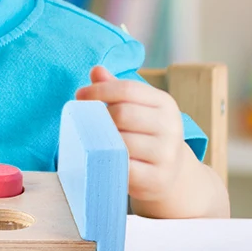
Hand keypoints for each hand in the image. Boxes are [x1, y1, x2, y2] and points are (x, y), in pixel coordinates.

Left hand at [75, 65, 187, 203]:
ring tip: (92, 142)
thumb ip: (114, 88)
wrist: (171, 172)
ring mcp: (166, 154)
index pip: (128, 89)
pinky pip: (124, 169)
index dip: (99, 90)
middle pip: (123, 114)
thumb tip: (96, 70)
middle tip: (85, 123)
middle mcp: (171, 127)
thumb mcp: (136, 107)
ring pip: (122, 142)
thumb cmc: (144, 133)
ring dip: (101, 141)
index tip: (80, 95)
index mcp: (165, 103)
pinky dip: (109, 163)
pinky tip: (101, 160)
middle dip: (99, 117)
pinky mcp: (158, 179)